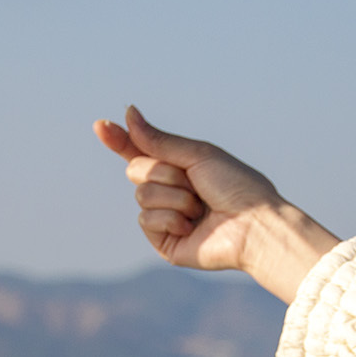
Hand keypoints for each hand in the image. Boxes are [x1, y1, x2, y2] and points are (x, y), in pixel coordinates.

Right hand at [93, 106, 338, 303]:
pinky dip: (171, 218)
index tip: (101, 125)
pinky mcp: (164, 242)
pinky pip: (146, 220)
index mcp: (179, 168)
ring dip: (174, 197)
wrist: (254, 224)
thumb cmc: (237, 187)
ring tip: (201, 207)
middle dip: (163, 171)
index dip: (120, 139)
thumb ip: (159, 140)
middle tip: (193, 181)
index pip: (140, 151)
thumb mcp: (198, 154)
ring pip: (141, 195)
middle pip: (136, 170)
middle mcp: (169, 192)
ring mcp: (165, 218)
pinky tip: (193, 225)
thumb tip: (128, 114)